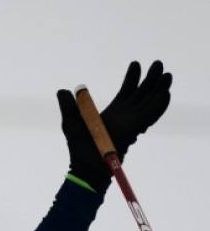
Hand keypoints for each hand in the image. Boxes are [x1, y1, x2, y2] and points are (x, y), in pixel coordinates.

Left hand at [57, 61, 171, 192]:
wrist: (86, 167)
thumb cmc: (79, 148)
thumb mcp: (71, 122)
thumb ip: (69, 105)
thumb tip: (62, 90)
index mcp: (113, 113)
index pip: (126, 92)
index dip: (132, 78)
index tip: (136, 63)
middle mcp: (125, 117)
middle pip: (142, 94)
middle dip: (151, 79)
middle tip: (159, 63)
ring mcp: (130, 124)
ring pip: (149, 103)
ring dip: (159, 89)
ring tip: (167, 74)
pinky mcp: (133, 131)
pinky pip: (149, 116)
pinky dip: (158, 106)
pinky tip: (165, 94)